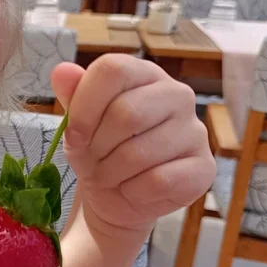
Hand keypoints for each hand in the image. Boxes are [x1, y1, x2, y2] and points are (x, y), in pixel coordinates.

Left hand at [50, 55, 213, 243]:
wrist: (119, 196)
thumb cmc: (100, 151)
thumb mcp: (79, 124)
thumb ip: (72, 96)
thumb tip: (62, 71)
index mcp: (144, 74)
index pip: (113, 70)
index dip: (85, 106)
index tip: (74, 135)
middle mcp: (177, 95)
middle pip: (126, 113)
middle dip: (97, 146)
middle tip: (93, 160)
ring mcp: (195, 130)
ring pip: (139, 153)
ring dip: (110, 173)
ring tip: (109, 176)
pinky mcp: (204, 167)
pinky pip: (158, 181)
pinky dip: (132, 191)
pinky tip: (132, 189)